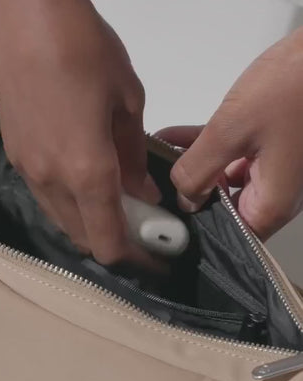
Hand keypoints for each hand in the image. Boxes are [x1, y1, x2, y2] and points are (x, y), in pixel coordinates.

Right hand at [0, 0, 159, 263]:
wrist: (22, 17)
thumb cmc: (81, 48)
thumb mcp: (127, 100)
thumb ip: (133, 156)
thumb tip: (141, 190)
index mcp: (86, 171)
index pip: (109, 241)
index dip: (134, 258)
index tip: (154, 255)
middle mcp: (51, 182)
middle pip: (82, 238)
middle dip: (113, 241)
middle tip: (139, 227)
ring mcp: (28, 172)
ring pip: (62, 220)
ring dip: (89, 222)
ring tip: (113, 200)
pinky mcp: (15, 157)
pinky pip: (46, 197)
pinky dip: (69, 202)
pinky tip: (82, 178)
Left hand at [159, 29, 302, 240]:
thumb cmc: (291, 87)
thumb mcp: (231, 133)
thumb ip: (198, 172)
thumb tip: (183, 199)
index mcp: (270, 204)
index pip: (228, 235)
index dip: (195, 227)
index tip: (165, 217)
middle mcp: (274, 193)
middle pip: (222, 207)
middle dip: (187, 193)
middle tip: (150, 186)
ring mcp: (274, 169)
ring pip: (222, 179)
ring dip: (191, 167)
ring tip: (155, 158)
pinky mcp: (270, 146)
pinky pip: (231, 155)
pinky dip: (205, 148)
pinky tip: (171, 137)